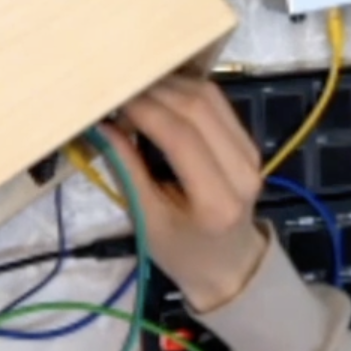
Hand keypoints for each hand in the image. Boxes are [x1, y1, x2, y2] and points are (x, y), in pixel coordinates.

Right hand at [101, 75, 268, 313]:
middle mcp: (242, 170)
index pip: (180, 137)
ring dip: (168, 86)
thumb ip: (126, 169)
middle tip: (117, 92)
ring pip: (208, 96)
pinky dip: (184, 91)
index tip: (111, 100)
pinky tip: (157, 94)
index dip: (144, 110)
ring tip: (133, 92)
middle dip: (153, 92)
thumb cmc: (182, 251)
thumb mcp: (146, 220)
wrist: (228, 264)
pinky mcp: (248, 141)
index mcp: (216, 201)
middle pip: (197, 108)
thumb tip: (100, 124)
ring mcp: (250, 152)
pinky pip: (216, 102)